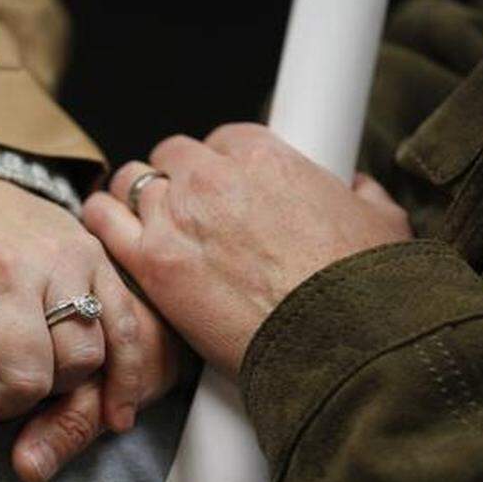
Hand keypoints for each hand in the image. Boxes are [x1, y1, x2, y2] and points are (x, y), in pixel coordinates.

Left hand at [83, 123, 411, 376]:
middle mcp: (212, 176)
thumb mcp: (382, 223)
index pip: (221, 141)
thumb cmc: (362, 287)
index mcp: (264, 155)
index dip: (220, 169)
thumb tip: (358, 189)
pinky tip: (105, 226)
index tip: (224, 192)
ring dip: (138, 199)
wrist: (338, 340)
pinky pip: (102, 219)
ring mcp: (176, 216)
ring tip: (145, 221)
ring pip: (133, 182)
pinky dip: (100, 218)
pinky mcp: (151, 262)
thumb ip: (362, 195)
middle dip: (178, 181)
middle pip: (173, 158)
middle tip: (188, 215)